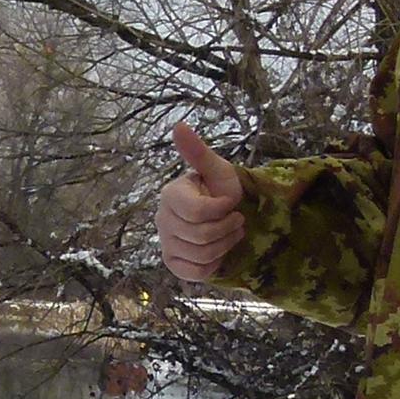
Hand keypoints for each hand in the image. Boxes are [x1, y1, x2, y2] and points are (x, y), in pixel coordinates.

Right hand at [154, 122, 247, 282]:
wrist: (224, 214)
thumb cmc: (220, 189)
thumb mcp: (216, 169)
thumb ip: (197, 152)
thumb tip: (179, 126)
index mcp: (170, 196)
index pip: (198, 213)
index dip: (222, 210)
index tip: (229, 202)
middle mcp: (162, 220)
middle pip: (202, 236)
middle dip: (228, 229)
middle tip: (236, 219)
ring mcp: (166, 243)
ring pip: (202, 255)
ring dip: (226, 245)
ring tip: (231, 233)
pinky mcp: (173, 263)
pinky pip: (197, 272)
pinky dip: (215, 264)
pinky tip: (218, 251)